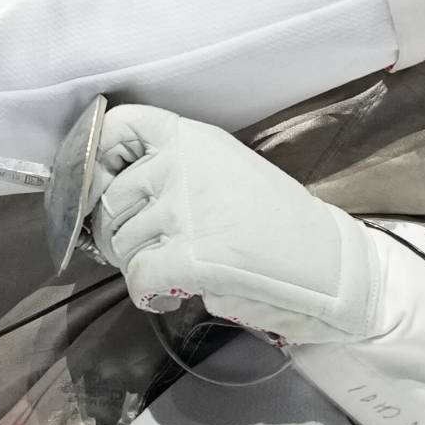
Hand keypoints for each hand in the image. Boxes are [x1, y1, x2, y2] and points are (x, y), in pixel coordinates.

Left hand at [76, 103, 392, 345]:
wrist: (331, 266)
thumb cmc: (278, 224)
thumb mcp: (225, 172)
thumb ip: (174, 171)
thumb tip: (113, 196)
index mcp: (193, 139)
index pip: (120, 126)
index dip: (94, 159)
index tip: (98, 188)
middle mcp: (184, 165)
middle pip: (110, 200)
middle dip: (115, 235)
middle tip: (144, 253)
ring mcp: (186, 210)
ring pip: (122, 244)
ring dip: (137, 267)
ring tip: (170, 275)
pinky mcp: (192, 258)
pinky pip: (139, 279)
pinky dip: (147, 296)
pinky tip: (171, 297)